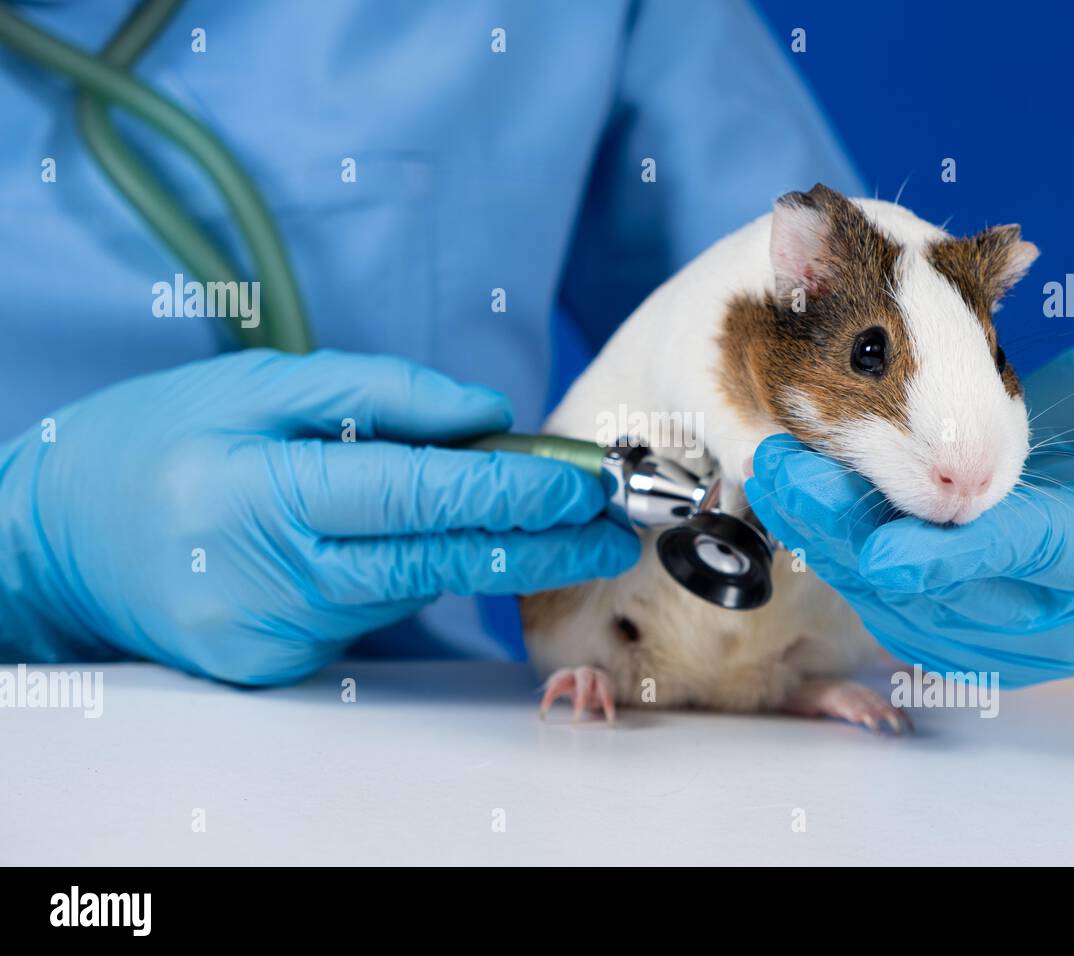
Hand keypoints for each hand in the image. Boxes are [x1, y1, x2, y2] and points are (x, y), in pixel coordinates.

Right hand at [0, 349, 637, 683]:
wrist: (63, 537)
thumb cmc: (161, 440)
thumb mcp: (260, 382)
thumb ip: (382, 395)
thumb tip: (488, 420)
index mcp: (258, 490)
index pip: (418, 496)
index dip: (512, 493)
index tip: (581, 484)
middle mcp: (267, 577)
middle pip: (435, 562)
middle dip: (536, 546)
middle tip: (607, 529)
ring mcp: (271, 635)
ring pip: (409, 585)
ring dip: (470, 547)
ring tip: (517, 509)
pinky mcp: (275, 666)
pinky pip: (370, 611)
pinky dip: (402, 569)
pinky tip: (397, 536)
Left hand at [744, 340, 1073, 686]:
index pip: (1024, 557)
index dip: (958, 557)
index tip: (888, 553)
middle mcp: (1041, 614)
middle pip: (935, 583)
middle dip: (854, 531)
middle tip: (787, 474)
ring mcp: (986, 629)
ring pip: (887, 593)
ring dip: (823, 534)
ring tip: (771, 470)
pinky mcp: (940, 625)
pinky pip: (872, 594)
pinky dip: (827, 545)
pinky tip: (786, 496)